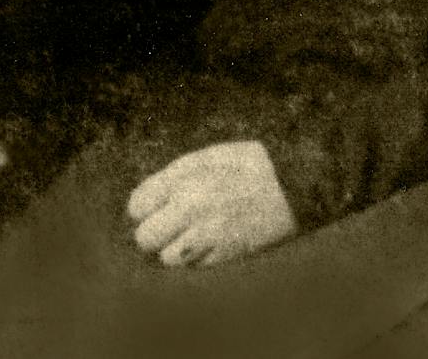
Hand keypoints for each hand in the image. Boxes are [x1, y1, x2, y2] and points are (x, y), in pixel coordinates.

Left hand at [126, 140, 297, 267]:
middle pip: (145, 238)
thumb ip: (168, 180)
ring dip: (174, 250)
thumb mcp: (202, 159)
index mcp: (181, 181)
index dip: (144, 209)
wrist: (291, 185)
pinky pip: (196, 267)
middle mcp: (190, 209)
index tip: (155, 208)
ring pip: (168, 258)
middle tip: (168, 227)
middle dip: (153, 234)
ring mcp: (209, 235)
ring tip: (189, 237)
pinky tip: (210, 245)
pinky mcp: (228, 255)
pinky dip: (197, 259)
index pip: (136, 207)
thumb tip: (140, 205)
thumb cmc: (244, 166)